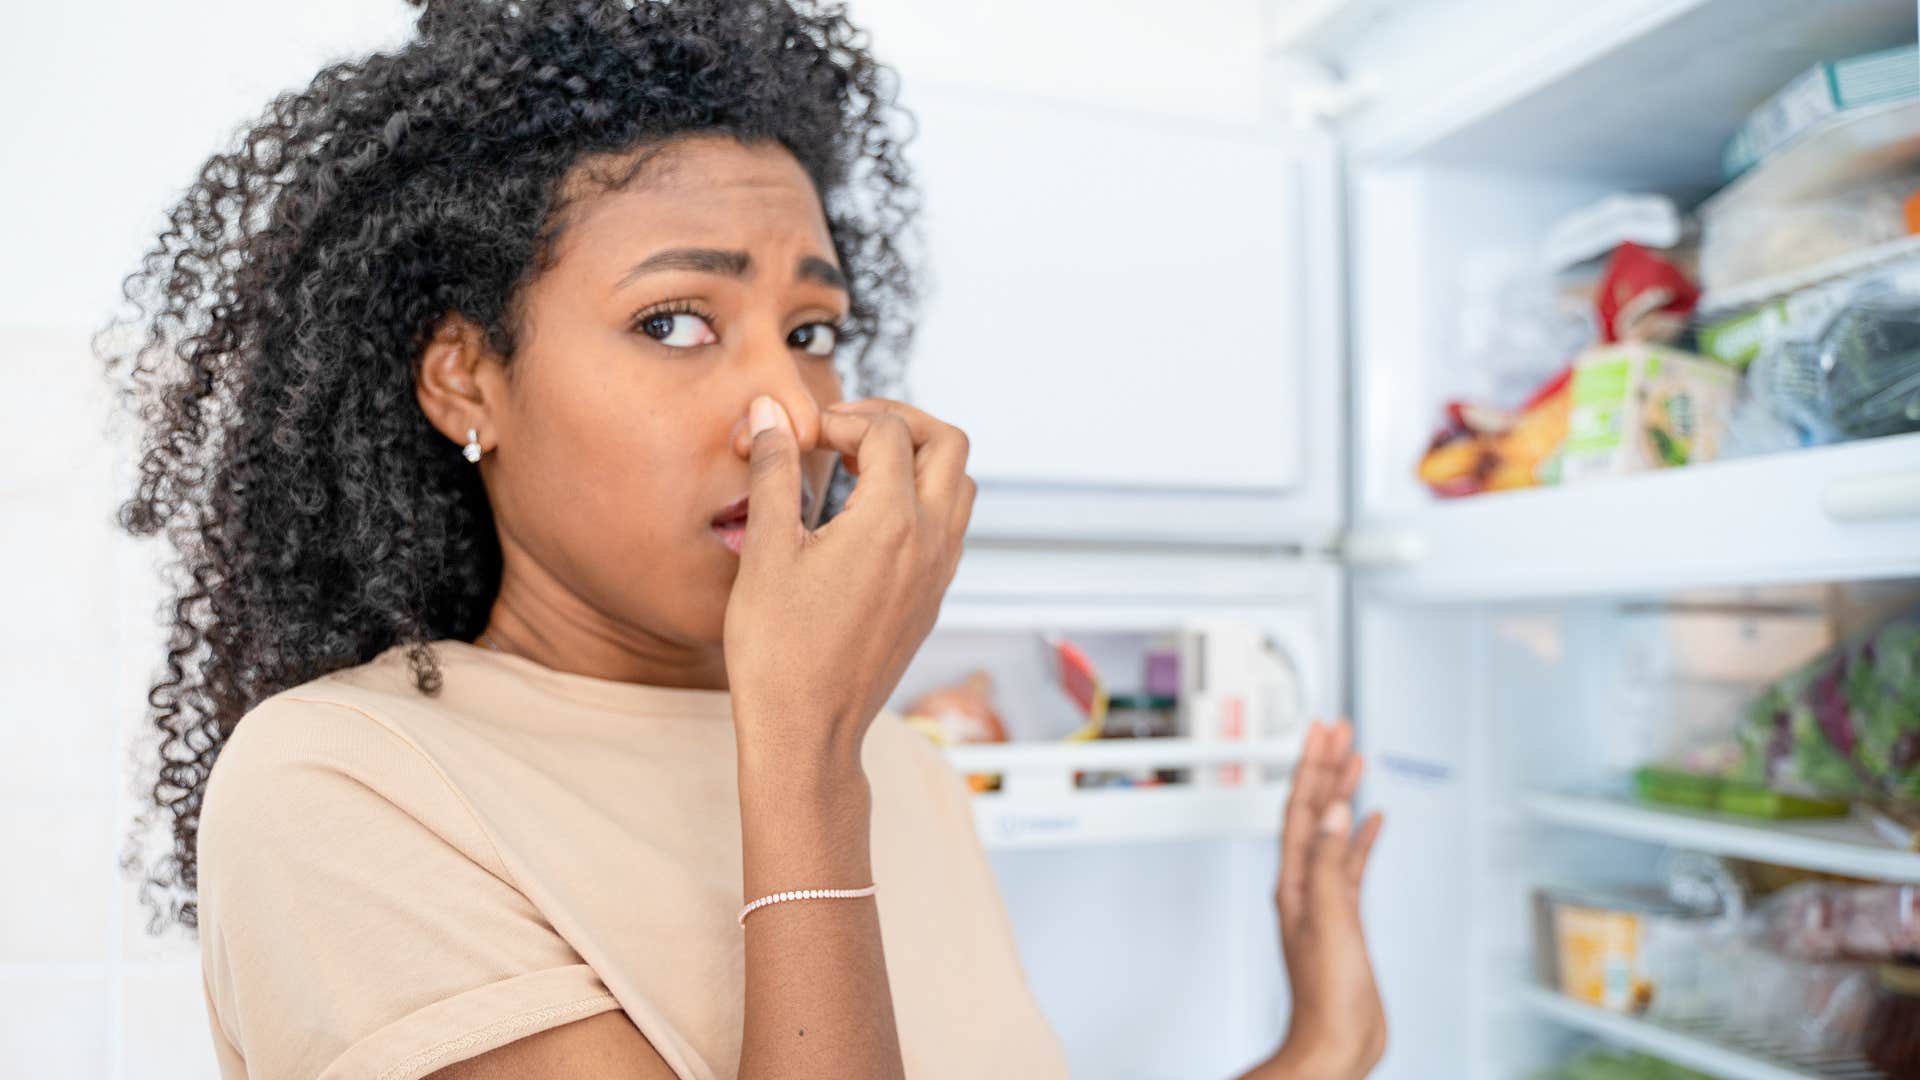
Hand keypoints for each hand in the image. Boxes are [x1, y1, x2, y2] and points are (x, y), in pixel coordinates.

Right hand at [722, 395, 974, 773]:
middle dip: (901, 421)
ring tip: (861, 467)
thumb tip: (770, 414)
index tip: (804, 435)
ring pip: (959, 486)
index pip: (888, 432)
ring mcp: (939, 573)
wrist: (808, 733)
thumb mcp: (766, 551)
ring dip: (919, 460)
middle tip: (849, 428)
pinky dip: (922, 501)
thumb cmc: (779, 651)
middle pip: (949, 444)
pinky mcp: (933, 599)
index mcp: (891, 521)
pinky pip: (949, 528)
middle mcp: (931, 542)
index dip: (843, 418)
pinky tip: (869, 518)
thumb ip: (775, 472)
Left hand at [1266, 719, 1386, 1078]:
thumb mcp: (1330, 920)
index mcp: (1295, 881)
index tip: (1323, 730)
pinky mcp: (1346, 917)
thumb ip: (1330, 864)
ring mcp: (1325, 899)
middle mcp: (1305, 883)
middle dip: (1326, 767)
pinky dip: (1363, 837)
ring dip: (1343, 794)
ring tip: (1355, 759)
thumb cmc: (1327, 996)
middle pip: (1315, 811)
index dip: (1312, 767)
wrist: (1337, 1042)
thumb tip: (1335, 811)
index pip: (1301, 809)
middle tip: (1339, 728)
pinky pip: (1353, 863)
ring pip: (1334, 831)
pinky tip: (1373, 820)